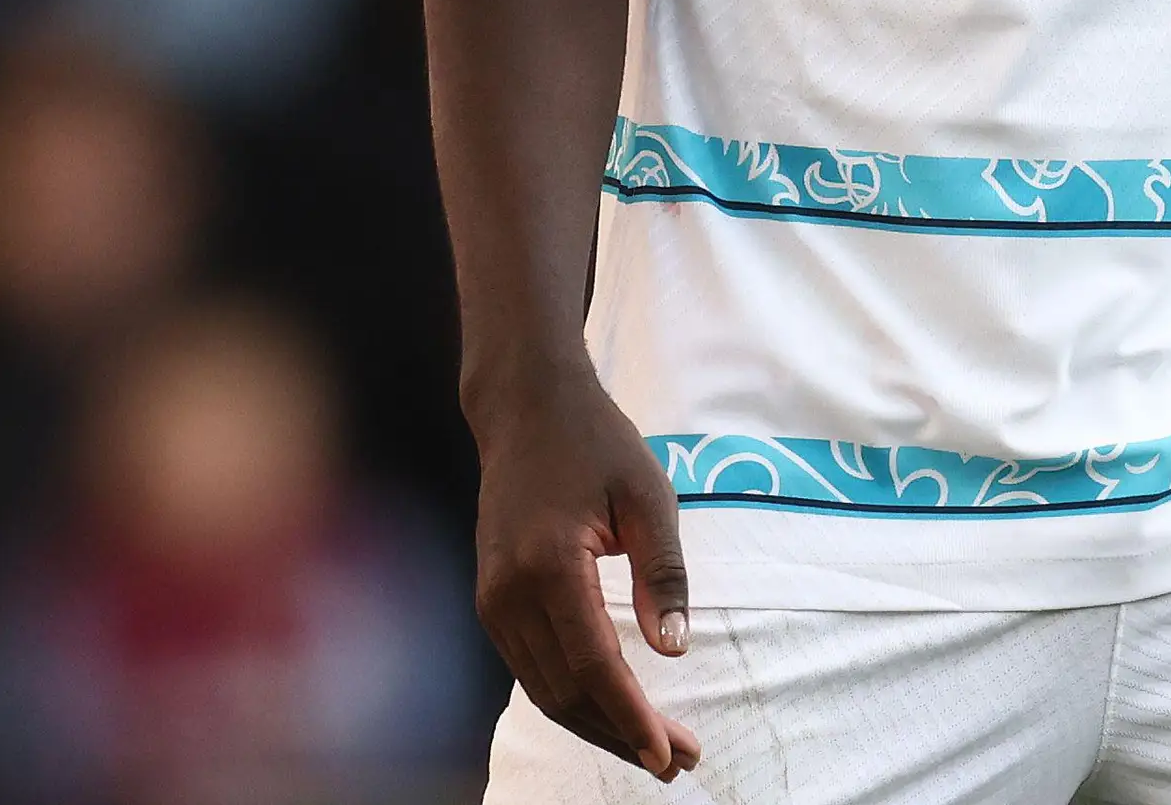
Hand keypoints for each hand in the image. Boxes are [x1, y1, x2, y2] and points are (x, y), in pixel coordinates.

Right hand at [469, 372, 702, 781]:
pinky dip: (571, 698)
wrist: (525, 409)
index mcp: (549, 567)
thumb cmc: (595, 443)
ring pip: (544, 690)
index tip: (671, 751)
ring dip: (598, 725)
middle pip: (565, 693)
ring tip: (654, 747)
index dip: (632, 717)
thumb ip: (662, 573)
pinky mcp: (491, 601)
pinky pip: (531, 668)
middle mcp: (508, 595)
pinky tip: (611, 709)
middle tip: (679, 762)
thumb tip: (674, 649)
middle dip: (622, 735)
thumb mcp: (648, 495)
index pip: (593, 666)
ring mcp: (492, 602)